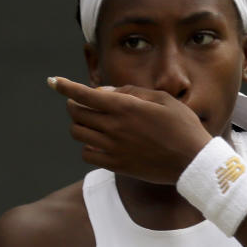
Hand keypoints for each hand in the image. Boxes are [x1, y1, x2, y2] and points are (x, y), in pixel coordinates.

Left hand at [48, 76, 211, 183]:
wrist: (193, 161)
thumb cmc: (183, 126)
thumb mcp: (163, 99)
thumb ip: (131, 92)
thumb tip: (103, 92)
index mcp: (126, 107)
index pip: (84, 94)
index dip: (65, 86)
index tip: (53, 81)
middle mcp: (114, 127)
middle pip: (76, 113)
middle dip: (74, 104)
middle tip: (82, 103)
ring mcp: (113, 147)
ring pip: (78, 133)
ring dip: (80, 124)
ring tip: (92, 122)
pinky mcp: (116, 164)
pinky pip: (87, 154)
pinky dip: (88, 146)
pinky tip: (99, 142)